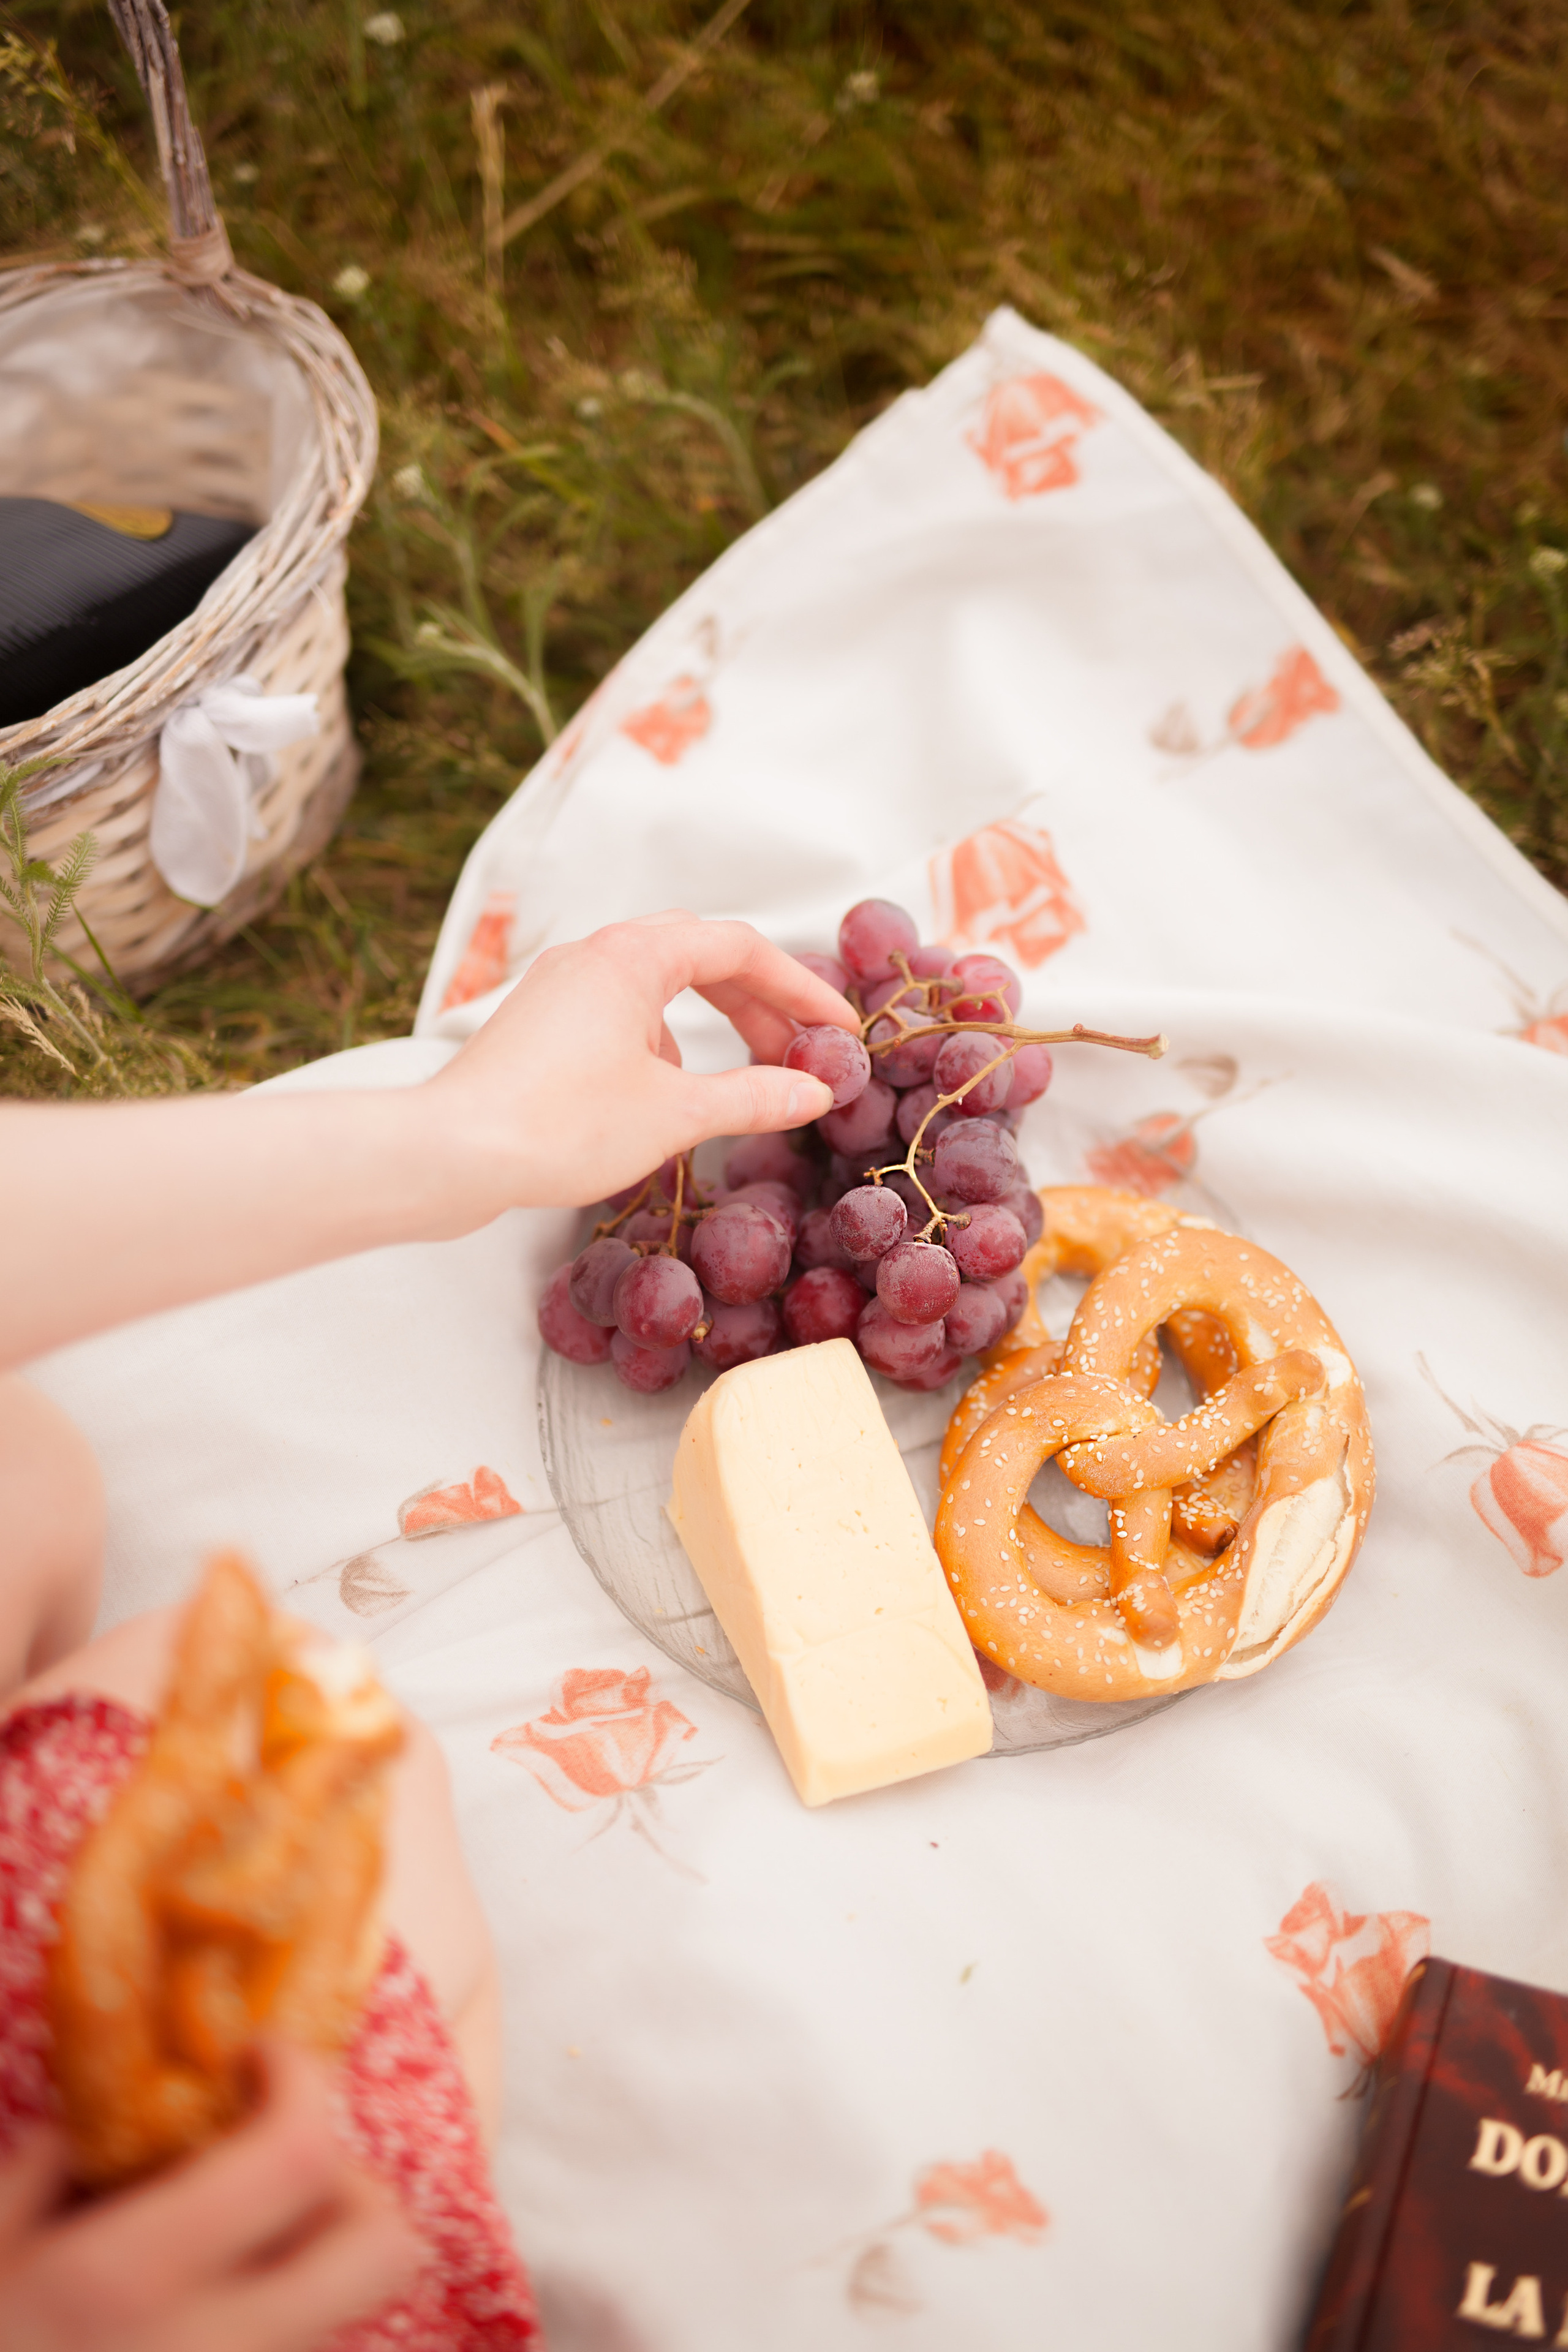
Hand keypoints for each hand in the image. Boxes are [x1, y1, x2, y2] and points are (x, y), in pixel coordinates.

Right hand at [0, 2041, 419, 2351]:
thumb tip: (126, 2110)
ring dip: (316, 2257)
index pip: (297, 2157)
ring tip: (230, 2247)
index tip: (254, 2057)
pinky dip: (280, 2322)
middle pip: (384, 2245)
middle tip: (271, 2158)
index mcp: (128, 2284)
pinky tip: (204, 2315)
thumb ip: (57, 2163)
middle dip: (350, 2181)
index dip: (299, 2079)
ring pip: (351, 2310)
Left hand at [428, 910, 858, 1211]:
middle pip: (699, 957)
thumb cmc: (559, 1125)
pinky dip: (660, 1044)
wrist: (449, 1155)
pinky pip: (619, 1016)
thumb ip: (753, 1096)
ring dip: (707, 1026)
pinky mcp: (538, 1026)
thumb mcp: (676, 1114)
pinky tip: (663, 1102)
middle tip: (797, 1055)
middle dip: (757, 1005)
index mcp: (632, 956)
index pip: (740, 948)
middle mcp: (593, 955)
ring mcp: (560, 988)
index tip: (839, 1029)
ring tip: (738, 1084)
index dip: (800, 988)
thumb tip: (814, 1093)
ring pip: (656, 987)